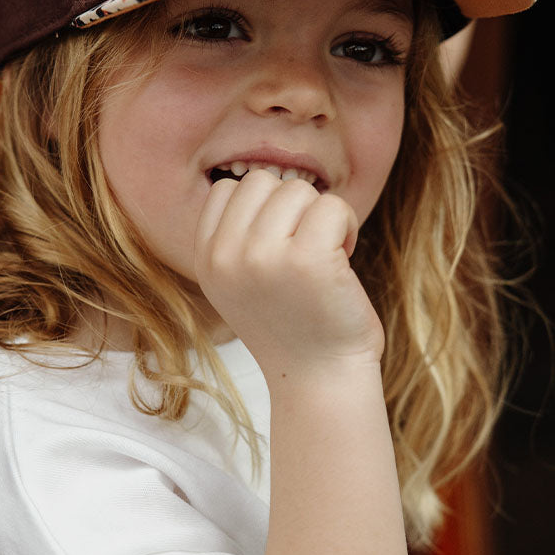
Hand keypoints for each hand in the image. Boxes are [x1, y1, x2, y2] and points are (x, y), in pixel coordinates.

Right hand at [193, 170, 384, 378]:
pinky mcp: (307, 260)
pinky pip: (333, 207)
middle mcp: (226, 257)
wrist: (320, 378)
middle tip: (306, 252)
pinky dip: (347, 227)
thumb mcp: (241, 282)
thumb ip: (237, 236)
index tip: (280, 247)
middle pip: (263, 181)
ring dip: (323, 217)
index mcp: (206, 260)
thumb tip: (262, 176)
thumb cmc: (293, 326)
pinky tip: (343, 260)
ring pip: (299, 190)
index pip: (229, 190)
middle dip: (293, 208)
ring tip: (323, 258)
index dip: (265, 209)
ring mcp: (264, 257)